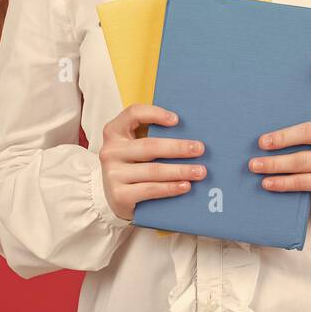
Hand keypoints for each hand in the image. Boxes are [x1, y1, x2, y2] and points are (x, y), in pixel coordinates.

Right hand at [99, 103, 206, 220]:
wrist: (118, 197)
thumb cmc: (134, 164)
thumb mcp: (136, 145)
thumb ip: (153, 134)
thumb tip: (189, 132)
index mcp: (114, 132)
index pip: (133, 114)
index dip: (155, 113)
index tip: (177, 120)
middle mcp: (110, 151)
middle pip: (149, 146)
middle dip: (178, 147)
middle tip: (200, 149)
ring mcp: (113, 174)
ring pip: (153, 170)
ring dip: (180, 170)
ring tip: (199, 171)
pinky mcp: (119, 195)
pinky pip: (150, 190)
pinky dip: (170, 188)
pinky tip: (185, 186)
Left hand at [248, 55, 310, 218]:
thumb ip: (306, 133)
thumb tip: (265, 127)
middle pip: (310, 131)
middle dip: (283, 136)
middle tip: (260, 142)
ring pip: (302, 160)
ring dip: (274, 164)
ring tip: (254, 165)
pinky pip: (304, 181)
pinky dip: (283, 183)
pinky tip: (267, 183)